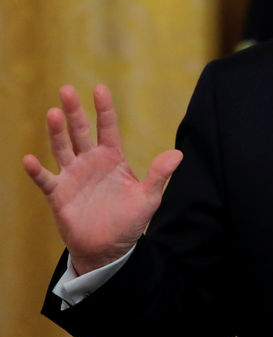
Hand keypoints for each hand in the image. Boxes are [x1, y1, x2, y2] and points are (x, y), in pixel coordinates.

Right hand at [23, 84, 182, 274]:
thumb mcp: (149, 197)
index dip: (104, 108)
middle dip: (74, 111)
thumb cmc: (129, 221)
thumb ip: (159, 174)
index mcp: (113, 157)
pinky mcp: (59, 195)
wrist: (109, 248)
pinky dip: (37, 170)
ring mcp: (73, 176)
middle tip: (66, 90)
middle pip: (80, 131)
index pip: (108, 127)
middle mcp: (90, 161)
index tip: (99, 88)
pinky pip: (46, 180)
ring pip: (62, 148)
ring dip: (56, 132)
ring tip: (53, 113)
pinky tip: (31, 159)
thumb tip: (178, 154)